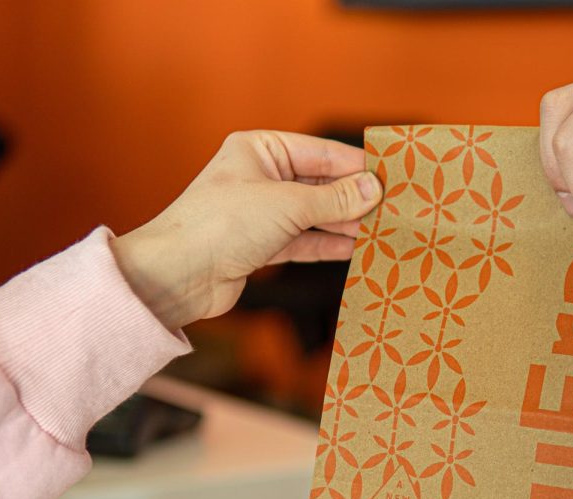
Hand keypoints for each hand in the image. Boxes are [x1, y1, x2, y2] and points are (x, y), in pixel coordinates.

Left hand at [111, 131, 381, 329]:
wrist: (178, 275)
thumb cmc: (220, 225)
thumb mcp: (287, 205)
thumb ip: (334, 199)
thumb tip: (373, 189)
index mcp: (260, 149)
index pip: (321, 152)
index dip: (358, 166)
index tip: (393, 178)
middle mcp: (260, 176)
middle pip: (320, 184)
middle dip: (354, 198)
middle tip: (394, 209)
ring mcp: (261, 212)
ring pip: (314, 215)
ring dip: (345, 224)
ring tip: (381, 231)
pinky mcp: (261, 245)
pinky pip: (304, 241)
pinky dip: (328, 245)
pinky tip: (355, 249)